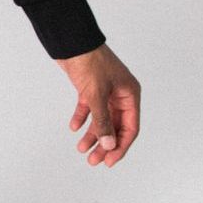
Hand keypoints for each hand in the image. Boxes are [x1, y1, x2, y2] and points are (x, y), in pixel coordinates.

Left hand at [55, 42, 140, 167]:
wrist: (72, 41)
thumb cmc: (90, 62)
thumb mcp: (96, 94)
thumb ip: (102, 121)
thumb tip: (109, 145)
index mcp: (130, 95)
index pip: (130, 127)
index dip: (121, 146)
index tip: (109, 161)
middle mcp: (120, 95)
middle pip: (116, 126)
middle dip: (105, 144)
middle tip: (93, 160)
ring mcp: (105, 92)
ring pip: (102, 119)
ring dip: (93, 134)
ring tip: (81, 149)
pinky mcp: (90, 88)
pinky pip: (88, 108)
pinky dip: (82, 118)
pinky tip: (73, 127)